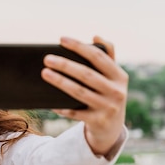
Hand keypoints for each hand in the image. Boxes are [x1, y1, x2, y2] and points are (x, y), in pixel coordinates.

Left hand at [41, 36, 128, 155]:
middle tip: (47, 59)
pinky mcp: (98, 121)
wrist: (111, 128)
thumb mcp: (112, 77)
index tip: (62, 39)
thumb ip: (107, 56)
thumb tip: (96, 36)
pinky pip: (75, 112)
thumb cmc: (107, 95)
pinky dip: (62, 107)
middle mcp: (117, 91)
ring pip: (79, 92)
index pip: (98, 57)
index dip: (79, 47)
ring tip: (44, 73)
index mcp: (120, 76)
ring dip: (60, 82)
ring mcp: (108, 107)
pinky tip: (50, 102)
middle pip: (87, 74)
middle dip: (65, 65)